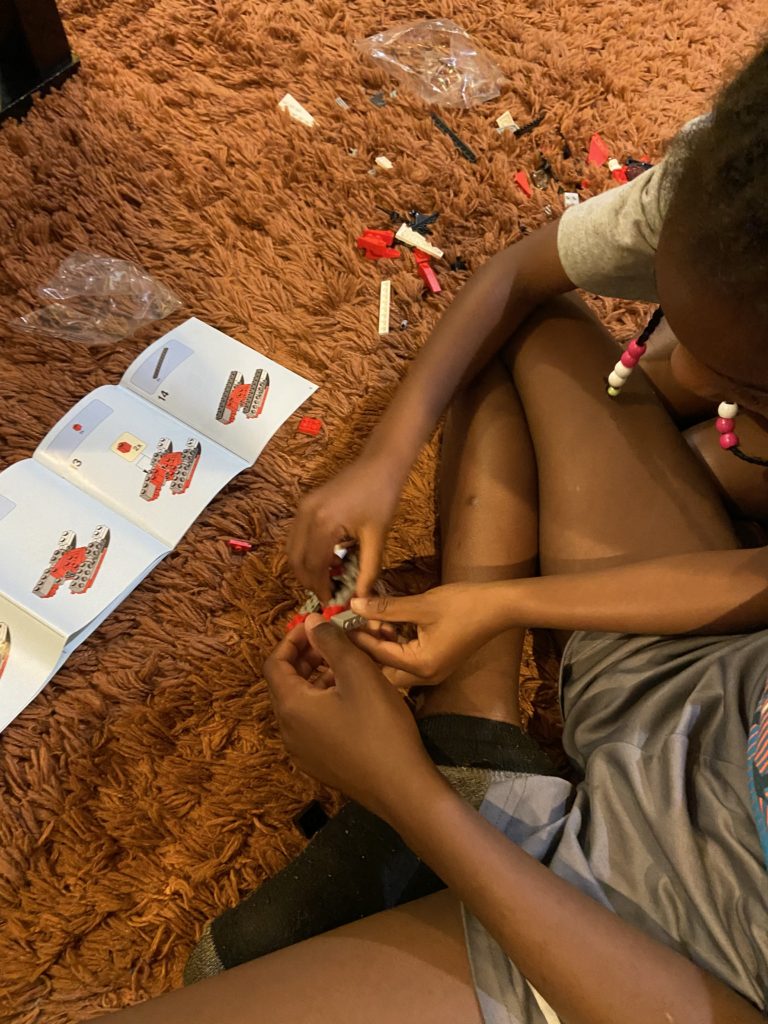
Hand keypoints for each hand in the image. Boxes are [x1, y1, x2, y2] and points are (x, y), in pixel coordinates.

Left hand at [264, 614, 436, 820]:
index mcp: (290, 707)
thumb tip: (310, 621)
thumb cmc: (379, 725)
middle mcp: (288, 731)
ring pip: (302, 704)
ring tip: (349, 666)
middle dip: (307, 658)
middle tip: (335, 642)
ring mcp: (303, 752)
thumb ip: (331, 642)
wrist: (402, 787)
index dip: (292, 639)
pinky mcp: (320, 764)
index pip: (274, 664)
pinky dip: (324, 702)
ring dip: (318, 679)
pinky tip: (354, 698)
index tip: (317, 625)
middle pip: (286, 684)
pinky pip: (313, 724)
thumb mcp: (357, 673)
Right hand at [287, 457, 400, 601]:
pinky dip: (308, 551)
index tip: (332, 601)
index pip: (313, 567)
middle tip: (329, 592)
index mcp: (323, 524)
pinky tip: (331, 556)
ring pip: (293, 549)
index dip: (320, 588)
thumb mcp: (377, 538)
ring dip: (307, 567)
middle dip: (310, 581)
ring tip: (331, 576)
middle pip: (296, 560)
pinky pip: (298, 536)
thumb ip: (368, 571)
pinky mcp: (305, 504)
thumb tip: (361, 598)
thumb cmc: (382, 496)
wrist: (379, 463)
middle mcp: (306, 515)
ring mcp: (303, 508)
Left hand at [349, 583, 502, 687]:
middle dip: (366, 645)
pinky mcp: (437, 663)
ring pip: (393, 663)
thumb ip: (386, 607)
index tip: (336, 623)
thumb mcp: (421, 605)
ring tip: (368, 619)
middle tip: (351, 623)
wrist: (501, 607)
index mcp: (420, 666)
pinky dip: (394, 643)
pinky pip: (406, 658)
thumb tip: (355, 604)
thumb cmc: (465, 605)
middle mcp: (425, 676)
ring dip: (379, 643)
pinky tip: (387, 624)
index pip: (377, 655)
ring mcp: (432, 672)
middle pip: (382, 667)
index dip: (356, 637)